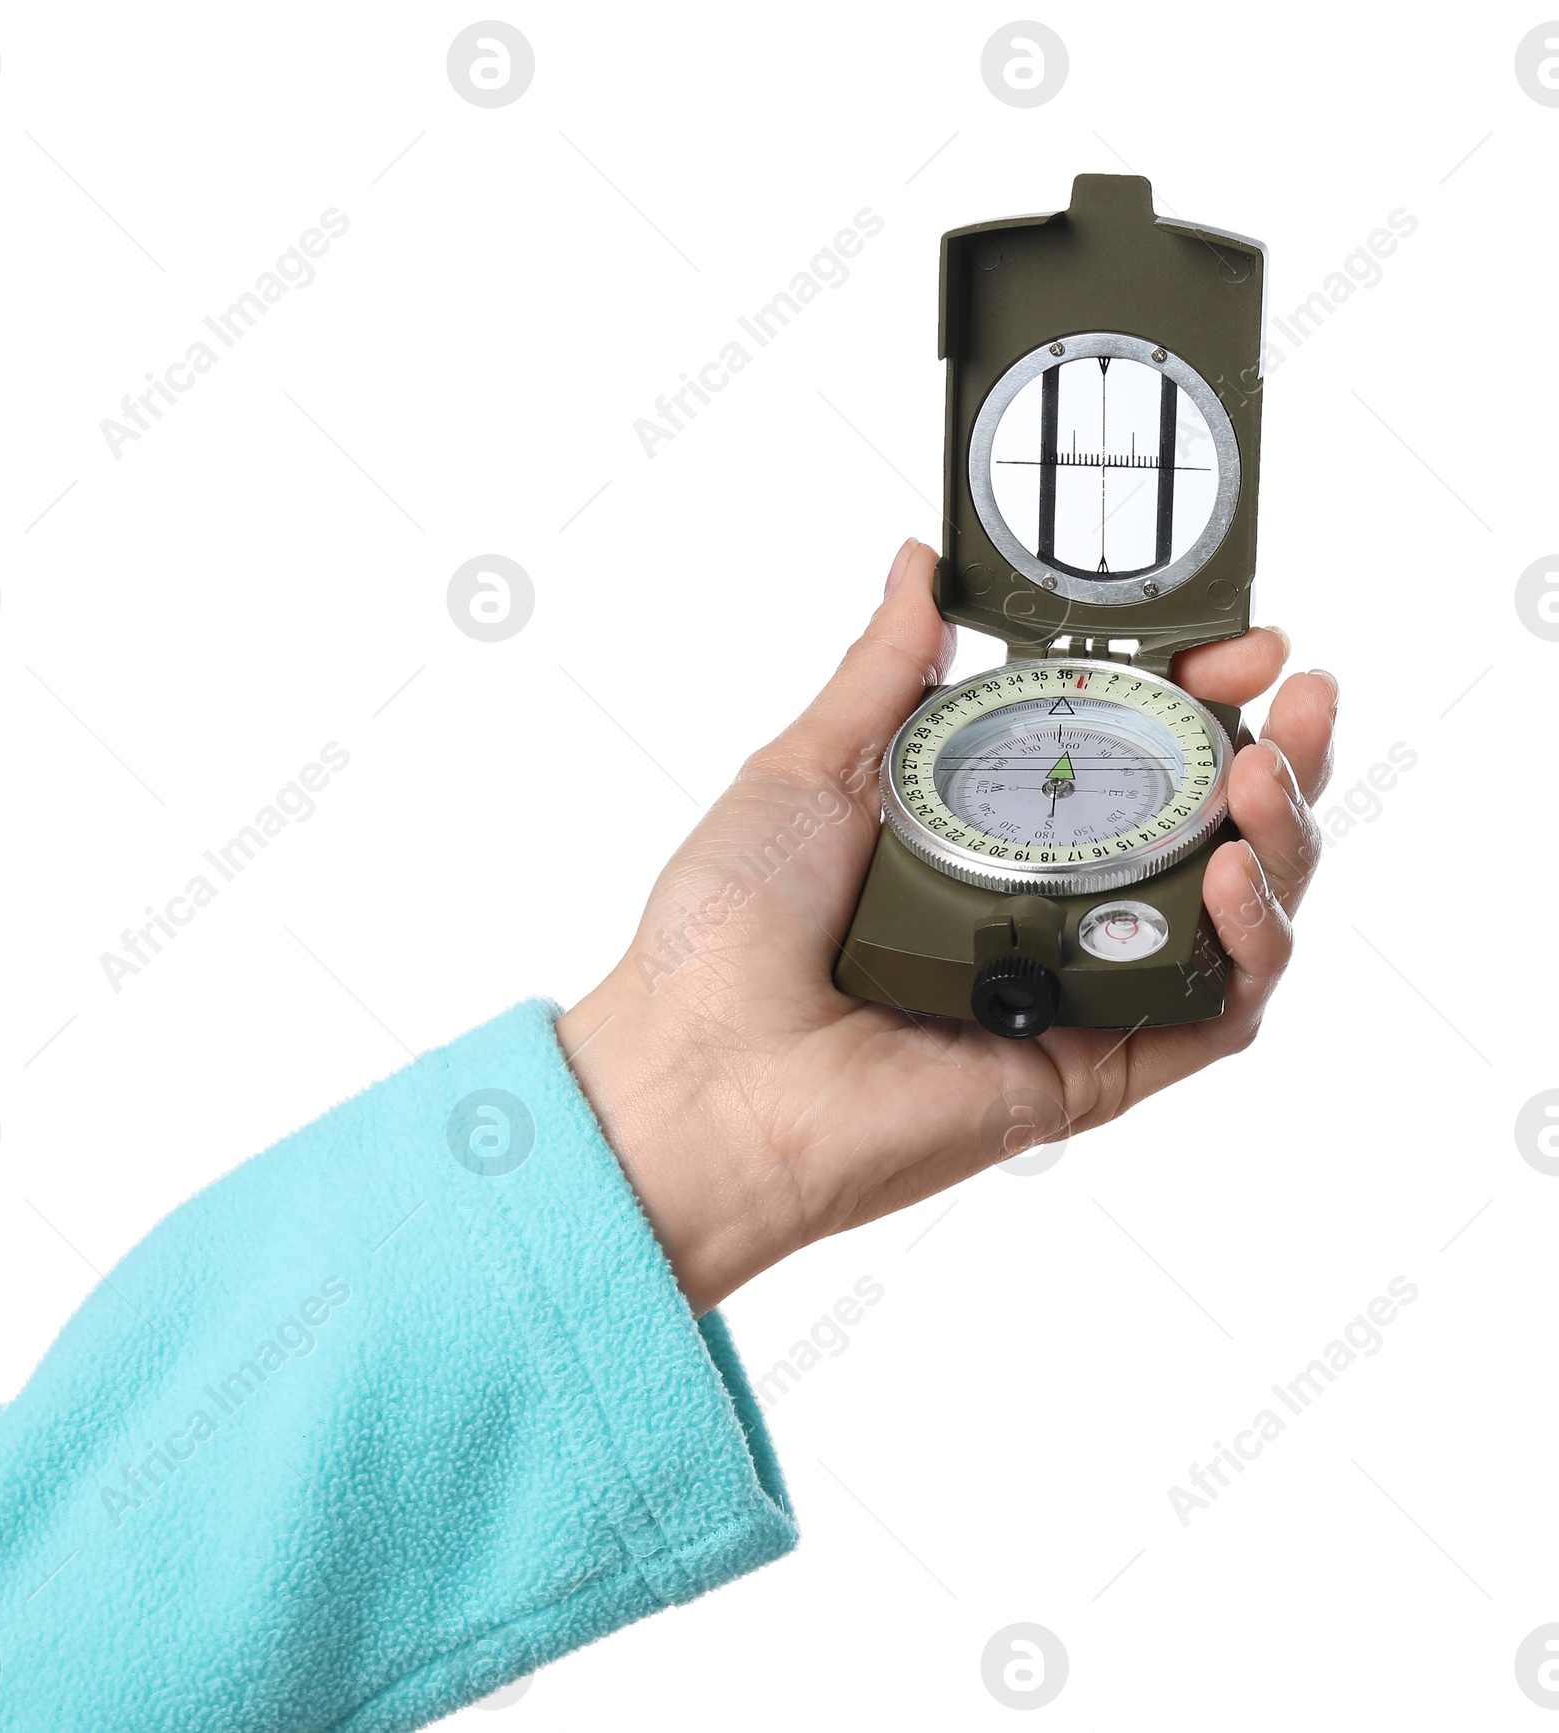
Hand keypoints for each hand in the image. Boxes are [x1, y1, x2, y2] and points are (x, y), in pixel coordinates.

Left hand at [557, 539, 1336, 1312]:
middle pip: (1207, 829)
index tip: (1238, 638)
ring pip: (1237, 917)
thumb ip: (886, 673)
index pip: (1130, 751)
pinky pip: (1214, 1011)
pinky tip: (1234, 876)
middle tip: (1300, 696)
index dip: (1196, 690)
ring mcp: (1079, 988)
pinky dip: (1250, 944)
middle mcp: (1049, 907)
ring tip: (1267, 774)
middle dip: (1277, 757)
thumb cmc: (725, 930)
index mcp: (989, 832)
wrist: (697, 1076)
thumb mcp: (808, 769)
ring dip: (1283, 838)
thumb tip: (920, 565)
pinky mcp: (1095, 1066)